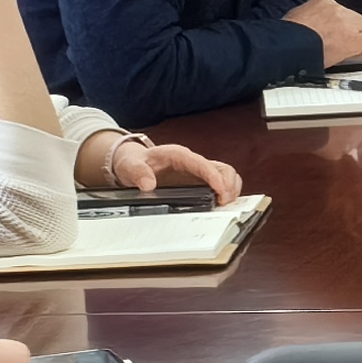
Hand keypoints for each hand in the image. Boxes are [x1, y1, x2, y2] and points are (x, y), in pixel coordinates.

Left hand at [108, 138, 238, 203]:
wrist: (133, 163)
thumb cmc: (134, 163)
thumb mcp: (130, 166)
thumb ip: (138, 173)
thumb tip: (148, 185)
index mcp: (178, 155)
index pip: (202, 163)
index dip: (214, 176)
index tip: (220, 191)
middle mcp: (193, 162)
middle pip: (222, 168)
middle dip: (229, 185)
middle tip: (224, 204)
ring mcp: (199, 172)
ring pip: (226, 176)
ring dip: (231, 190)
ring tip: (225, 206)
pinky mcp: (200, 182)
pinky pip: (221, 185)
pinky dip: (227, 195)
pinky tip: (222, 207)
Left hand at [294, 0, 361, 67]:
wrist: (283, 44)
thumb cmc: (305, 56)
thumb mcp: (335, 61)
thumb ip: (350, 51)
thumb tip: (356, 49)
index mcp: (352, 39)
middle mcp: (347, 20)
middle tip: (353, 41)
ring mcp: (336, 8)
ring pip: (354, 14)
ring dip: (346, 22)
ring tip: (329, 32)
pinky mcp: (324, 0)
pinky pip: (335, 5)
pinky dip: (330, 13)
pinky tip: (319, 22)